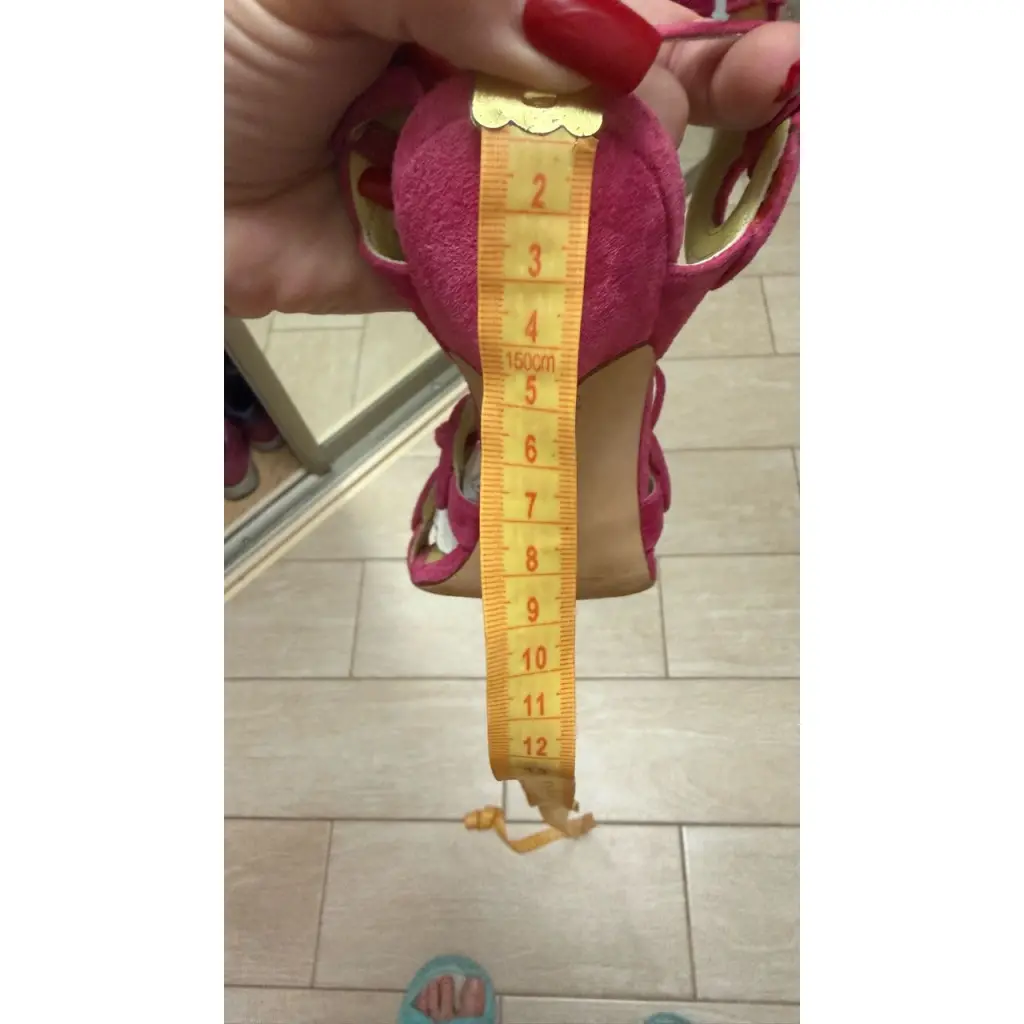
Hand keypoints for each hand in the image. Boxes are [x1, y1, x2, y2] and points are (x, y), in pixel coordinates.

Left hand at [225, 0, 797, 316]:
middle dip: (692, 83)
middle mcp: (483, 72)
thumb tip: (600, 36)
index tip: (733, 30)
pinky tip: (645, 257)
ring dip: (657, 182)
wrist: (146, 203)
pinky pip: (538, 266)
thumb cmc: (207, 59)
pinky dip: (591, 267)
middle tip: (767, 85)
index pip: (596, 3)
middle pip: (614, 81)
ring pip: (592, 175)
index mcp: (468, 1)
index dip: (670, 14)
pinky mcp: (462, 262)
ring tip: (718, 168)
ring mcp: (478, 172)